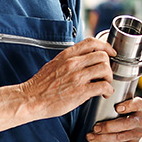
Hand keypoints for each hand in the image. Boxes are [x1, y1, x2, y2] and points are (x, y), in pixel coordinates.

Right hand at [0, 37, 114, 130]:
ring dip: (109, 77)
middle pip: (102, 55)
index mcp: (67, 55)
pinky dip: (108, 90)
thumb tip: (82, 59)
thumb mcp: (54, 64)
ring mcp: (78, 77)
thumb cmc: (40, 85)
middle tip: (106, 74)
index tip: (111, 52)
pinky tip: (104, 94)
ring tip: (105, 84)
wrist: (31, 99)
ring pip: (105, 69)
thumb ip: (69, 60)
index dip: (105, 46)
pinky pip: (103, 86)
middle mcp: (73, 63)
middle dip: (108, 65)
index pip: (91, 42)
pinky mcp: (81, 91)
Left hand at [86, 96, 141, 141]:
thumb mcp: (118, 99)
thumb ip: (112, 97)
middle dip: (108, 127)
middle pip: (126, 124)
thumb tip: (98, 92)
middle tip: (95, 127)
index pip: (137, 104)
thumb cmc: (117, 108)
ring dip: (103, 138)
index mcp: (139, 106)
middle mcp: (141, 120)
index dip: (128, 106)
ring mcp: (138, 133)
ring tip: (91, 136)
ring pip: (121, 137)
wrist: (123, 120)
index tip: (117, 108)